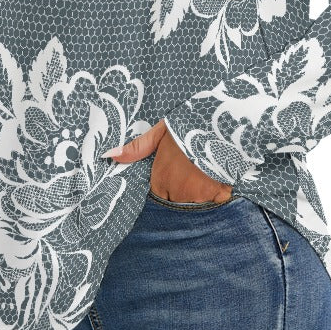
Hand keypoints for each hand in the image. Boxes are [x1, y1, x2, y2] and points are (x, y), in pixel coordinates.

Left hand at [103, 120, 232, 203]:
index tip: (174, 174)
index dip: (166, 185)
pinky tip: (218, 180)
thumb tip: (110, 155)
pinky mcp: (218, 196)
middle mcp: (177, 193)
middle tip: (191, 172)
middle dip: (182, 192)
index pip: (159, 194)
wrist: (219, 125)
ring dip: (199, 194)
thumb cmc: (187, 127)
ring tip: (204, 174)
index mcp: (161, 179)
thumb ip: (138, 148)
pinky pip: (215, 204)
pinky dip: (217, 195)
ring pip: (195, 204)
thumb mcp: (161, 132)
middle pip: (177, 201)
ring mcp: (198, 197)